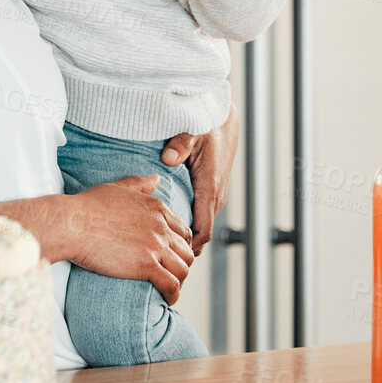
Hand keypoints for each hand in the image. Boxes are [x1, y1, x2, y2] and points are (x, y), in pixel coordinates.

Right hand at [65, 177, 194, 304]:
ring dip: (179, 280)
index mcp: (156, 208)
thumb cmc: (87, 206)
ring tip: (168, 287)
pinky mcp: (147, 266)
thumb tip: (157, 179)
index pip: (183, 231)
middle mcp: (161, 226)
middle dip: (181, 263)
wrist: (71, 224)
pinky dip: (174, 295)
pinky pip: (172, 285)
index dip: (180, 245)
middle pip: (187, 251)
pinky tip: (167, 298)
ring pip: (183, 269)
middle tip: (169, 272)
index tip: (171, 254)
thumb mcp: (116, 187)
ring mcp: (155, 246)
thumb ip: (139, 183)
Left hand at [163, 104, 239, 254]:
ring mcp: (214, 194)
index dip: (188, 248)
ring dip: (186, 239)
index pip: (202, 229)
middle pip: (201, 233)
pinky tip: (169, 230)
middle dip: (183, 249)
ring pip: (201, 225)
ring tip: (163, 252)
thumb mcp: (192, 132)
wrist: (222, 120)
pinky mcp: (210, 189)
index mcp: (209, 188)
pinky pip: (200, 214)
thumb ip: (179, 145)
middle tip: (161, 262)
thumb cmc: (206, 126)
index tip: (170, 260)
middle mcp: (215, 196)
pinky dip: (188, 225)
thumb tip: (168, 158)